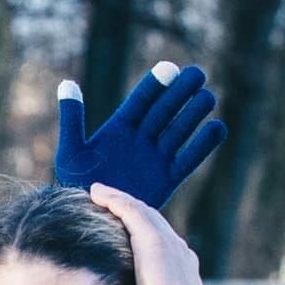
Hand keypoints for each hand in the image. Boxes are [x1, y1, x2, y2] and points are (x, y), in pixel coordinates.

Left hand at [56, 61, 225, 207]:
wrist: (91, 216)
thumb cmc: (75, 184)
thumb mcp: (71, 150)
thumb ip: (72, 118)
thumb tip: (67, 83)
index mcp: (119, 128)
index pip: (141, 101)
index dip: (156, 85)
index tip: (171, 68)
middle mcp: (142, 139)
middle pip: (165, 111)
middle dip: (181, 93)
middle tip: (198, 74)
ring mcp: (156, 157)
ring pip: (180, 130)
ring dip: (194, 113)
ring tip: (208, 97)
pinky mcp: (168, 178)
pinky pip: (189, 159)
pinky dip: (203, 145)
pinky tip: (218, 128)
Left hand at [89, 183, 208, 284]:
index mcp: (182, 265)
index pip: (160, 241)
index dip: (142, 230)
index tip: (124, 228)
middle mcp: (178, 247)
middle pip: (151, 220)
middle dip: (131, 209)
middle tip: (108, 201)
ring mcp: (166, 240)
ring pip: (139, 210)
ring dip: (118, 199)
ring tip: (99, 192)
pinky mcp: (152, 238)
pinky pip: (129, 209)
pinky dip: (114, 199)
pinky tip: (97, 193)